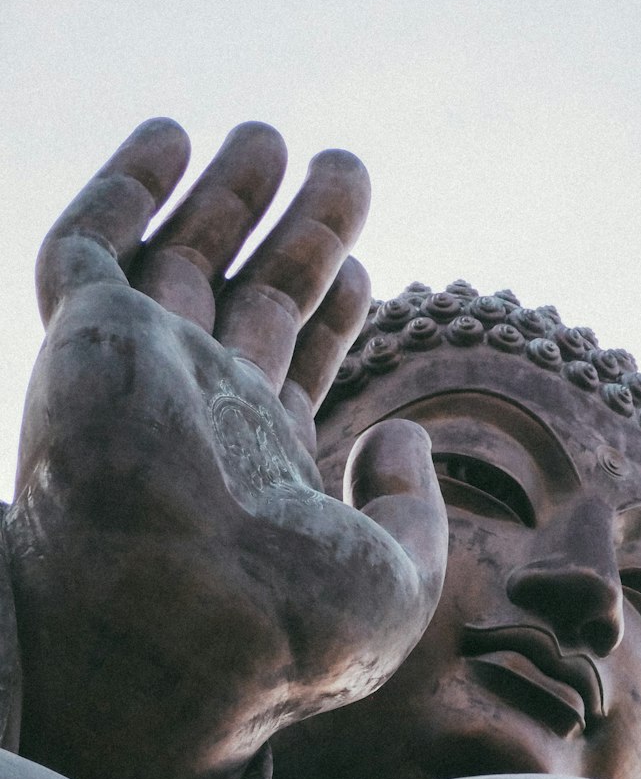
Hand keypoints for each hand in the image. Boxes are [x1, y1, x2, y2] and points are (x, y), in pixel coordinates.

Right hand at [6, 120, 447, 778]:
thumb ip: (413, 505)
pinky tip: (171, 138)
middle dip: (297, 235)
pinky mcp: (88, 341)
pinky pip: (89, 243)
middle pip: (252, 300)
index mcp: (263, 469)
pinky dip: (124, 187)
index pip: (297, 368)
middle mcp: (200, 417)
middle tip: (345, 168)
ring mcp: (142, 375)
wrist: (187, 642)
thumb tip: (401, 432)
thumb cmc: (296, 634)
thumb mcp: (400, 578)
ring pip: (179, 259)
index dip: (330, 315)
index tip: (363, 269)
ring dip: (224, 196)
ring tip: (276, 137)